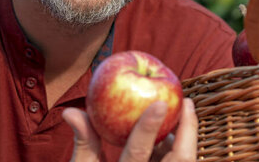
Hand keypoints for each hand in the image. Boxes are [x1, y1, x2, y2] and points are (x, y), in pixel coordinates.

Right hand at [63, 98, 197, 161]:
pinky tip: (171, 136)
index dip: (148, 128)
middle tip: (186, 101)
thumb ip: (83, 144)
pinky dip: (178, 151)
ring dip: (183, 138)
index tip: (159, 102)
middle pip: (181, 159)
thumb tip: (70, 112)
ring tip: (178, 115)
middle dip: (188, 129)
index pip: (137, 153)